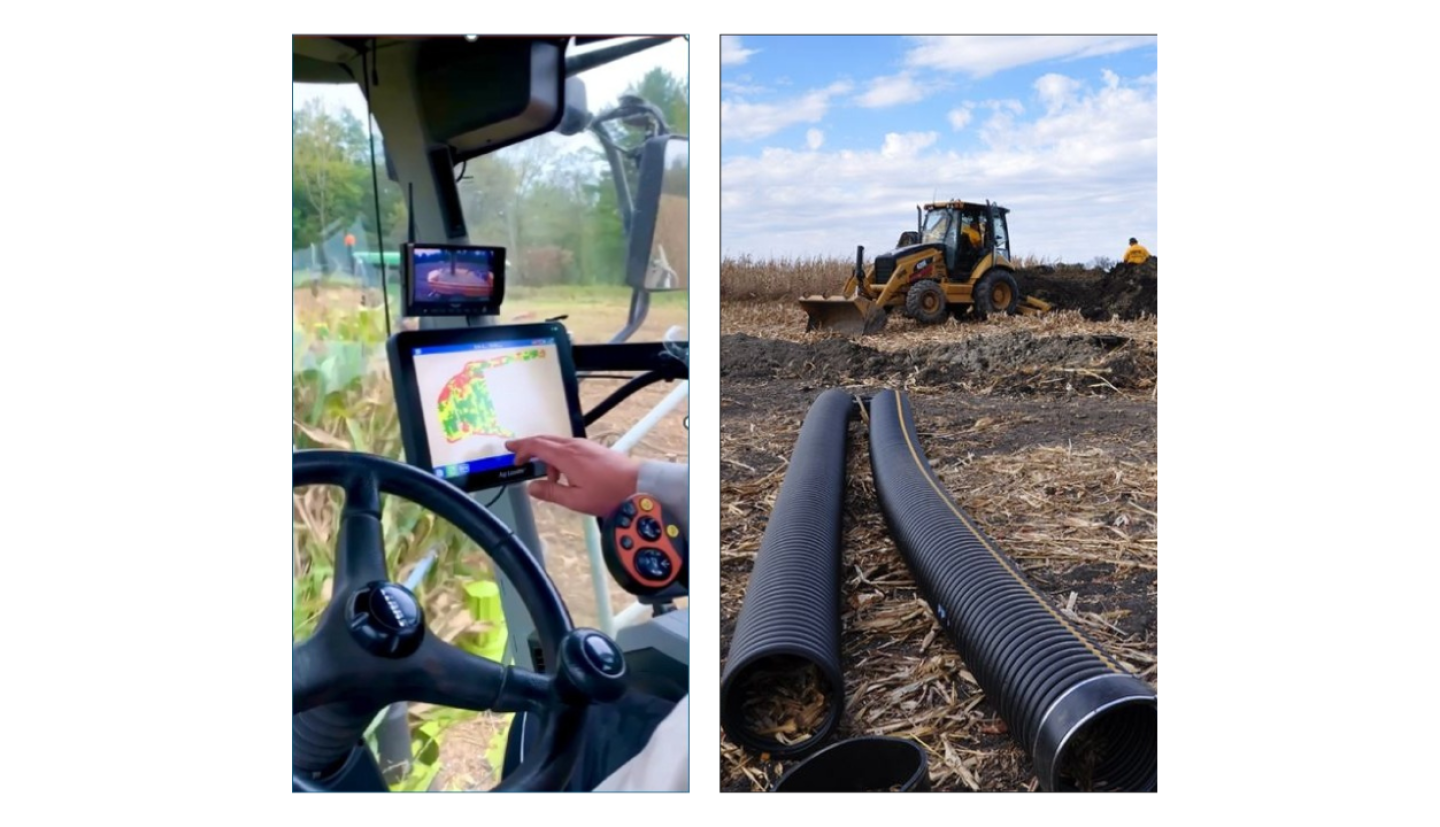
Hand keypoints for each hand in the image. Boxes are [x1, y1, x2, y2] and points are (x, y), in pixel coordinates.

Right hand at [506, 436, 640, 517]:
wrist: (638, 484)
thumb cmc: (608, 494)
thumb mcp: (575, 500)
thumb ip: (551, 492)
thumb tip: (531, 487)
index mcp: (567, 456)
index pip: (537, 445)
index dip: (521, 448)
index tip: (510, 453)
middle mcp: (574, 445)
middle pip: (545, 440)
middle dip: (529, 447)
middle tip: (517, 456)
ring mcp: (585, 445)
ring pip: (557, 444)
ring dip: (546, 456)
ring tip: (550, 480)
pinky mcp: (593, 448)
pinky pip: (569, 447)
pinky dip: (559, 457)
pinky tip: (564, 475)